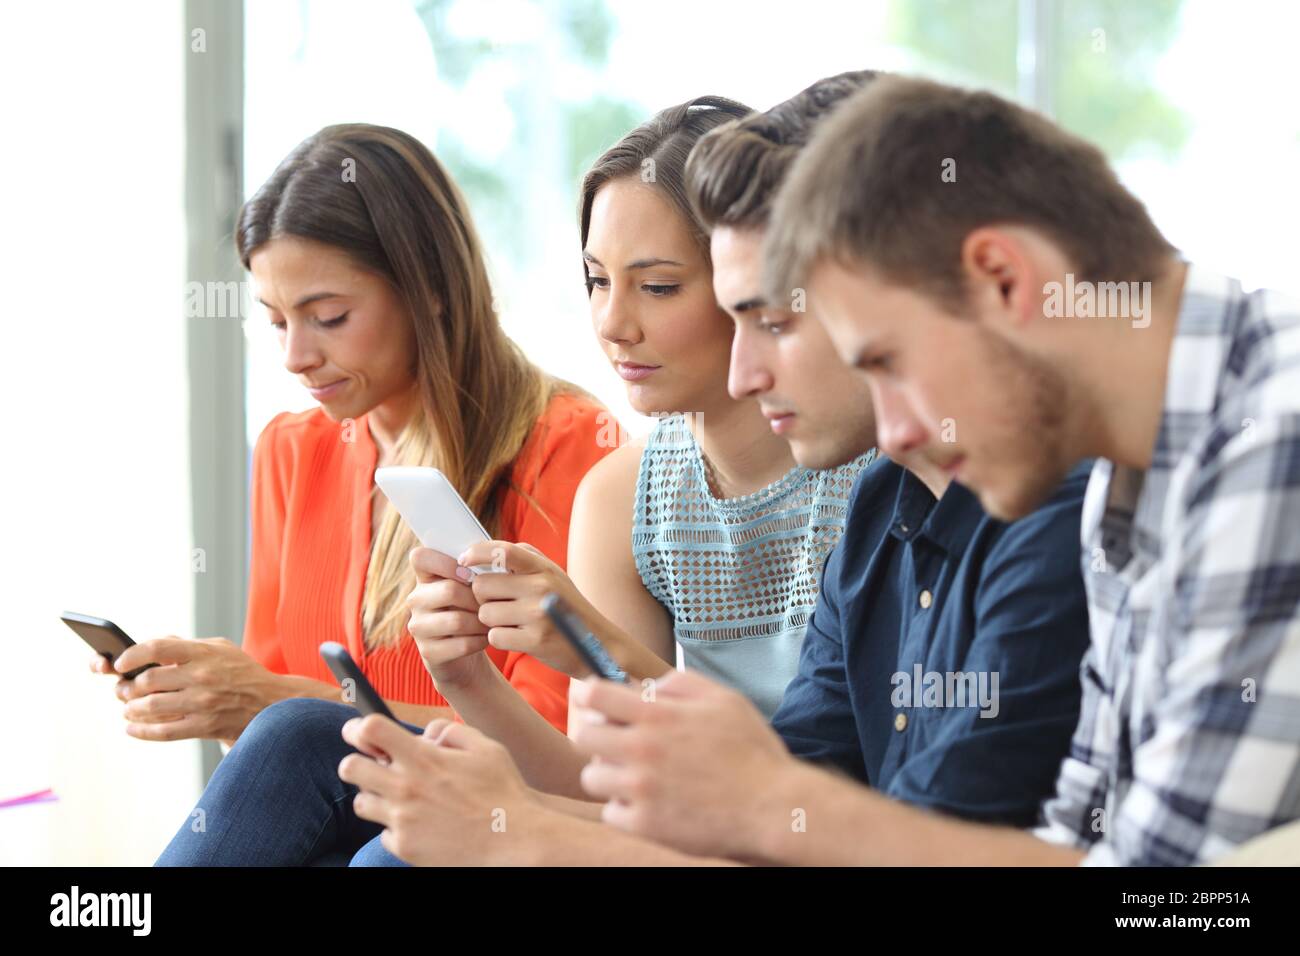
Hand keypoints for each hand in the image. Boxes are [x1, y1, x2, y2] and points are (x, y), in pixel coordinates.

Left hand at [112, 637, 283, 741]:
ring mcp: (203, 703)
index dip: (132, 655)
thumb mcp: (220, 648)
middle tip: (122, 691)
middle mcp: (202, 677)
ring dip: (131, 709)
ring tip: (128, 708)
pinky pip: (163, 732)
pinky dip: (141, 731)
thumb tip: (150, 647)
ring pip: (151, 707)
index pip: (158, 648)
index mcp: (204, 653)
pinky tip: (132, 728)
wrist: (272, 701)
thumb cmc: (241, 672)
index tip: (121, 664)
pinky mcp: (204, 726)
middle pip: (148, 681)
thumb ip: (186, 645)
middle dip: (127, 688)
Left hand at [339, 714, 543, 864]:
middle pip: (350, 768)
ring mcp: (402, 820)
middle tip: (371, 765)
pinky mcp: (404, 848)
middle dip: (355, 762)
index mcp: (424, 759)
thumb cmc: (503, 792)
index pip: (372, 729)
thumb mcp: (486, 747)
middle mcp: (406, 788)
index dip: (359, 726)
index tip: (359, 730)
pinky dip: (396, 828)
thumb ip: (451, 731)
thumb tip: (427, 735)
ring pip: (361, 803)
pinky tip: (419, 824)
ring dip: (374, 796)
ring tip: (398, 797)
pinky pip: (384, 833)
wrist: (513, 841)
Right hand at [406, 547, 494, 689]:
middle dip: (479, 598)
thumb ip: (477, 568)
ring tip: (493, 622)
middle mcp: (416, 599)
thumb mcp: (473, 586)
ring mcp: (418, 627)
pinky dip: (480, 641)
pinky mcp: (428, 651)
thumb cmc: (474, 608)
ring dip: (482, 622)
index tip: (470, 573)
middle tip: (494, 603)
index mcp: (425, 577)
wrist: (467, 653)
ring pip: (457, 620)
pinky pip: (461, 645)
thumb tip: (495, 558)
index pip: (420, 557)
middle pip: (449, 590)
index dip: (447, 562)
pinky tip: (486, 638)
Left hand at [457, 539, 611, 677]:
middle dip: (482, 597)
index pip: (503, 550)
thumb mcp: (553, 575)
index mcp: (543, 568)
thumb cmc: (566, 607)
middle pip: (482, 586)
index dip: (477, 552)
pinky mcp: (535, 640)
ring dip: (491, 621)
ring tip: (511, 622)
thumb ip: (525, 559)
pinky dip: (500, 638)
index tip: (463, 560)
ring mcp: (538, 614)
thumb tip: (485, 550)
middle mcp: (541, 587)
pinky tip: (516, 637)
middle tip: (496, 603)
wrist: (597, 644)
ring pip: (486, 613)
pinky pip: (495, 636)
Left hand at [570, 669, 794, 859]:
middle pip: (584, 736)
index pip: (597, 695)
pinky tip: (649, 803)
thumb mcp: (724, 700)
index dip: (588, 693)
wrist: (773, 808)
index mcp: (659, 717)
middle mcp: (642, 751)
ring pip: (592, 776)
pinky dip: (624, 808)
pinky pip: (610, 813)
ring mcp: (640, 790)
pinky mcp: (645, 825)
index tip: (590, 698)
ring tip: (635, 776)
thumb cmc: (752, 752)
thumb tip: (649, 685)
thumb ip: (681, 684)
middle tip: (619, 741)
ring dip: (609, 773)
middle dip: (598, 734)